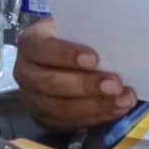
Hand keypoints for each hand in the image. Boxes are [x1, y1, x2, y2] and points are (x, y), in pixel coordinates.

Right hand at [13, 18, 134, 131]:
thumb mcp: (77, 26)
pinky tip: (116, 109)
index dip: (68, 55)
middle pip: (51, 84)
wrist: (64, 58)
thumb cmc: (75, 37)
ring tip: (124, 100)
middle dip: (86, 86)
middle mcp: (25, 72)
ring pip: (61, 108)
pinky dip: (96, 117)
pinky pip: (69, 122)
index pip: (44, 49)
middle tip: (116, 85)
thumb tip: (116, 41)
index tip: (95, 59)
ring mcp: (32, 99)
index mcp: (30, 43)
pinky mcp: (44, 118)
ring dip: (96, 106)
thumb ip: (88, 32)